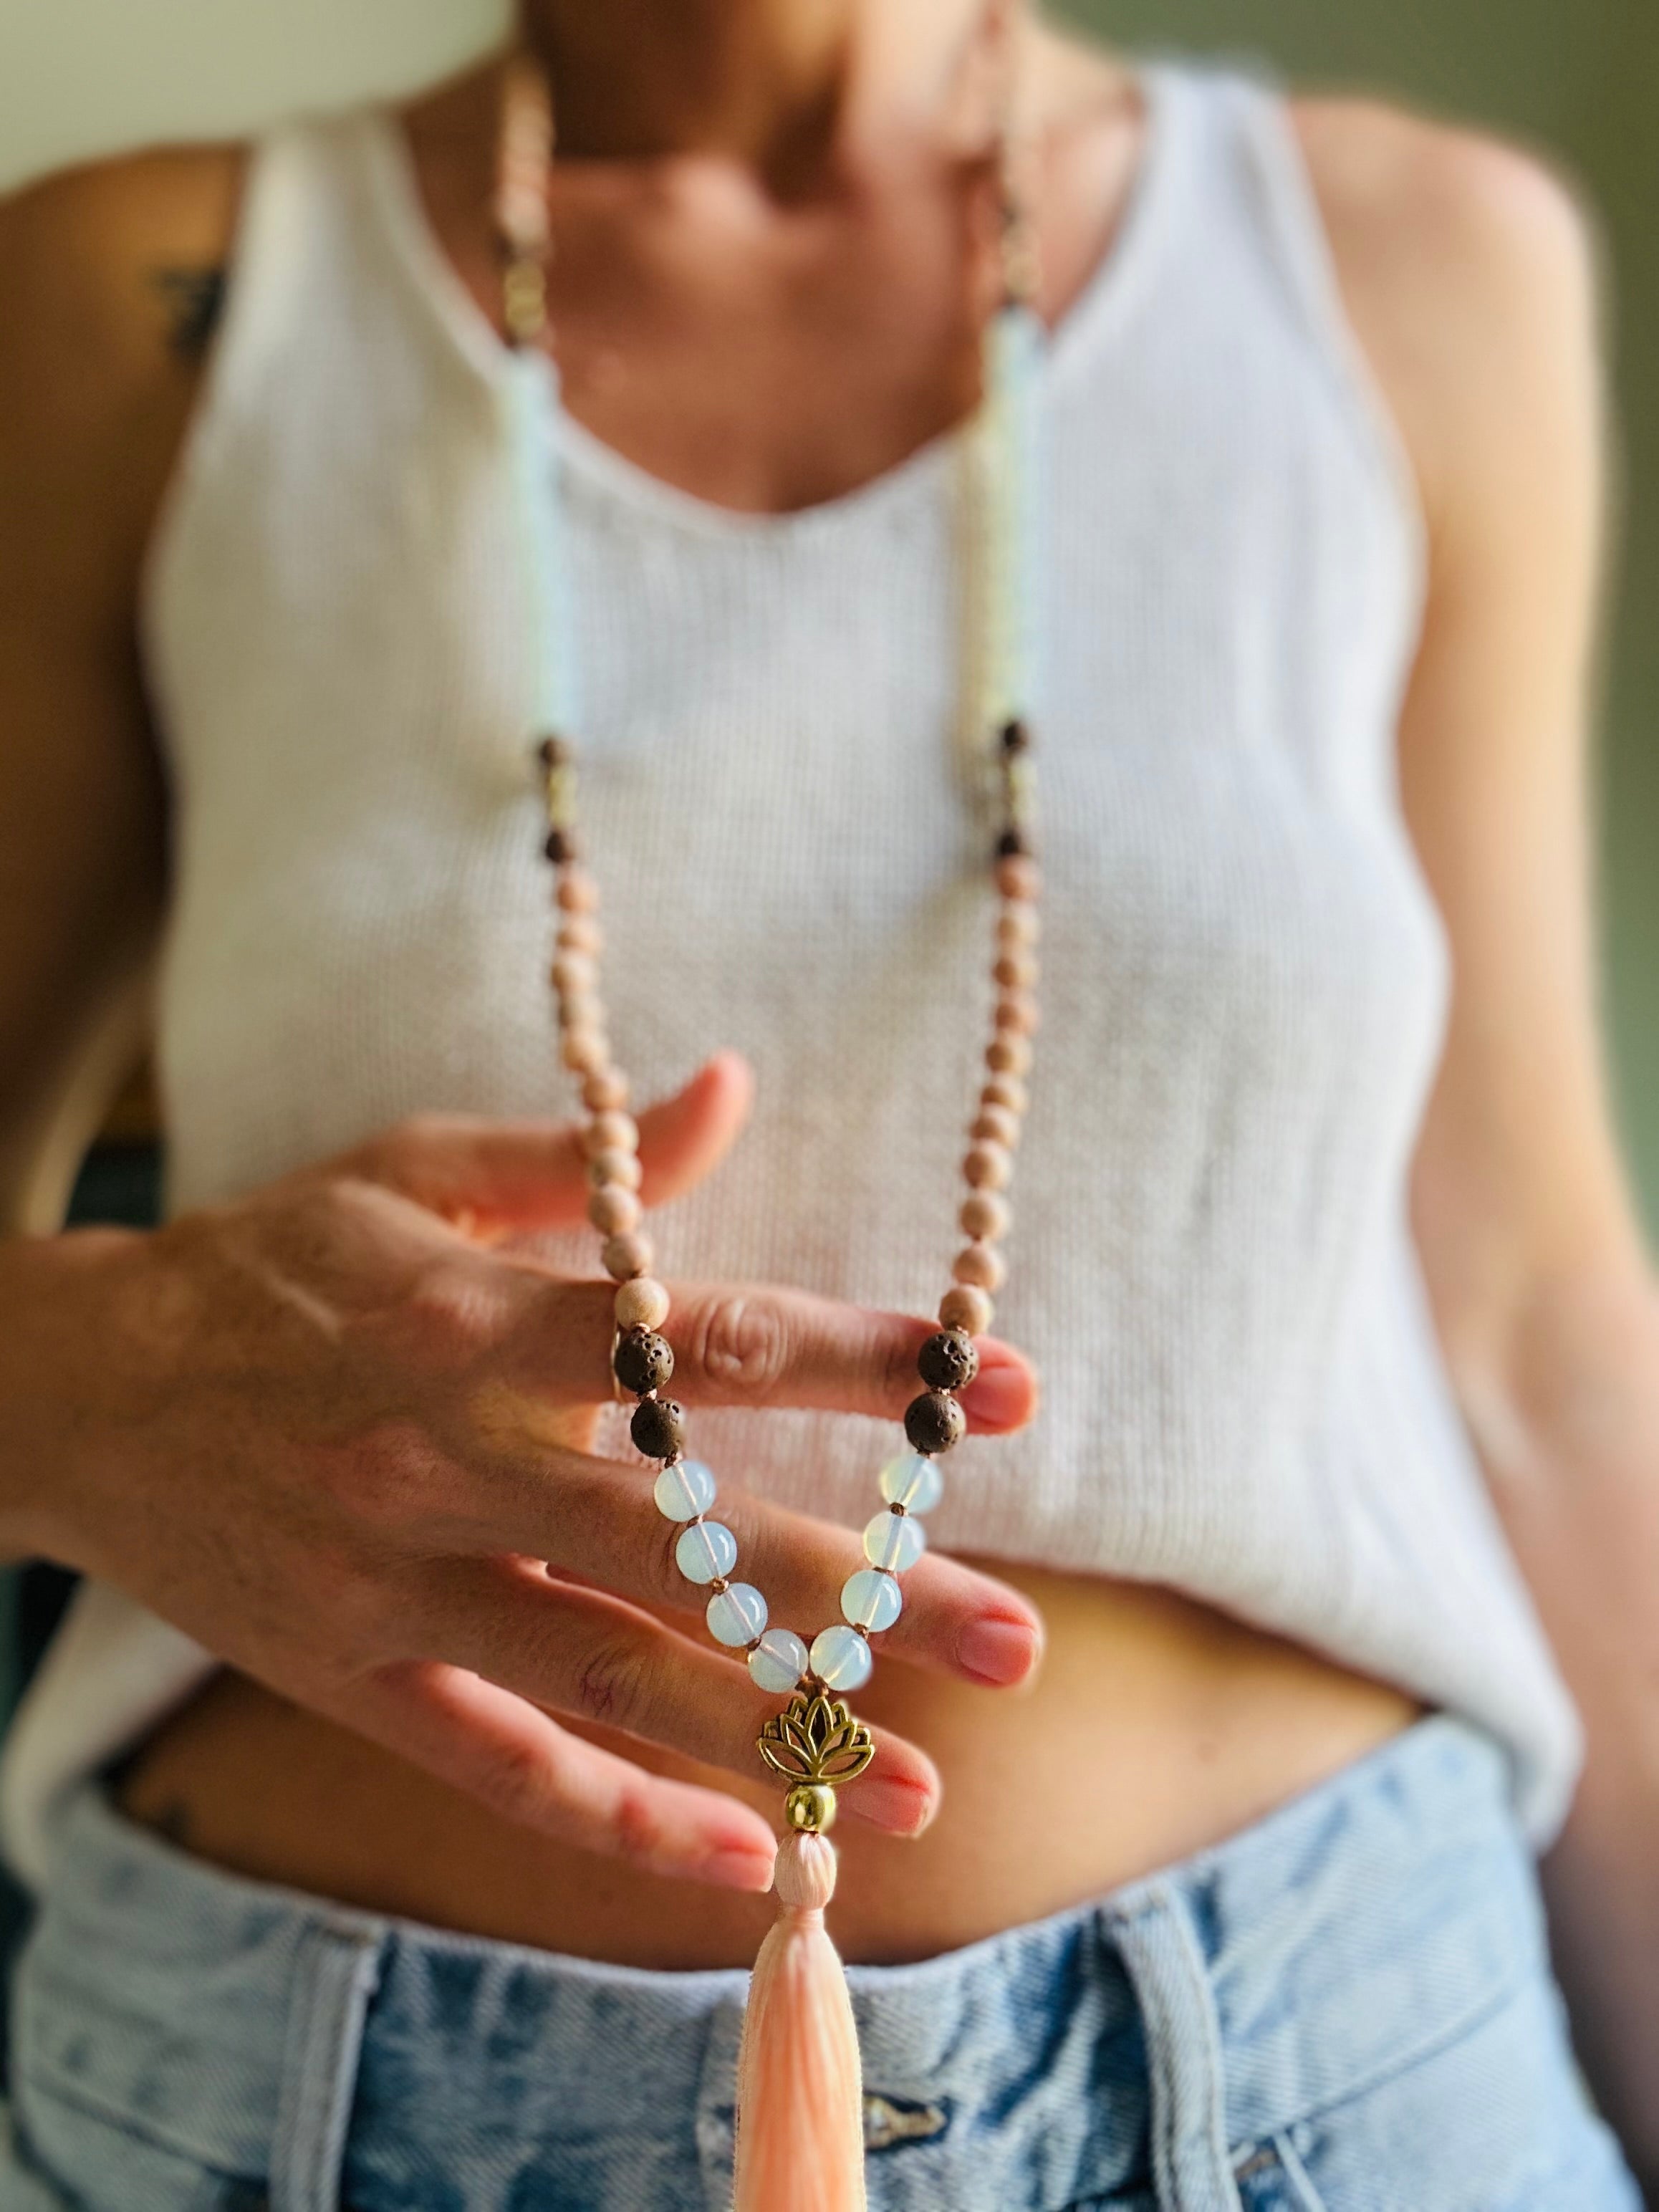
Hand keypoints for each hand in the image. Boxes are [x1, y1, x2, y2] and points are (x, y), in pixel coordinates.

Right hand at [7, 1053, 1041, 1890]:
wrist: (73, 1388)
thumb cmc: (269, 1263)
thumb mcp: (410, 1167)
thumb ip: (582, 1154)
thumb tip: (734, 1084)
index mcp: (484, 1323)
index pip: (709, 1342)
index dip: (870, 1364)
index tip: (1007, 1382)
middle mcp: (456, 1461)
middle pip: (694, 1538)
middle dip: (866, 1595)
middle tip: (1023, 1643)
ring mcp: (403, 1583)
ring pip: (617, 1670)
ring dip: (779, 1735)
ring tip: (925, 1793)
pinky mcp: (355, 1676)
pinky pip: (500, 1764)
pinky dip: (619, 1819)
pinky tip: (742, 1856)